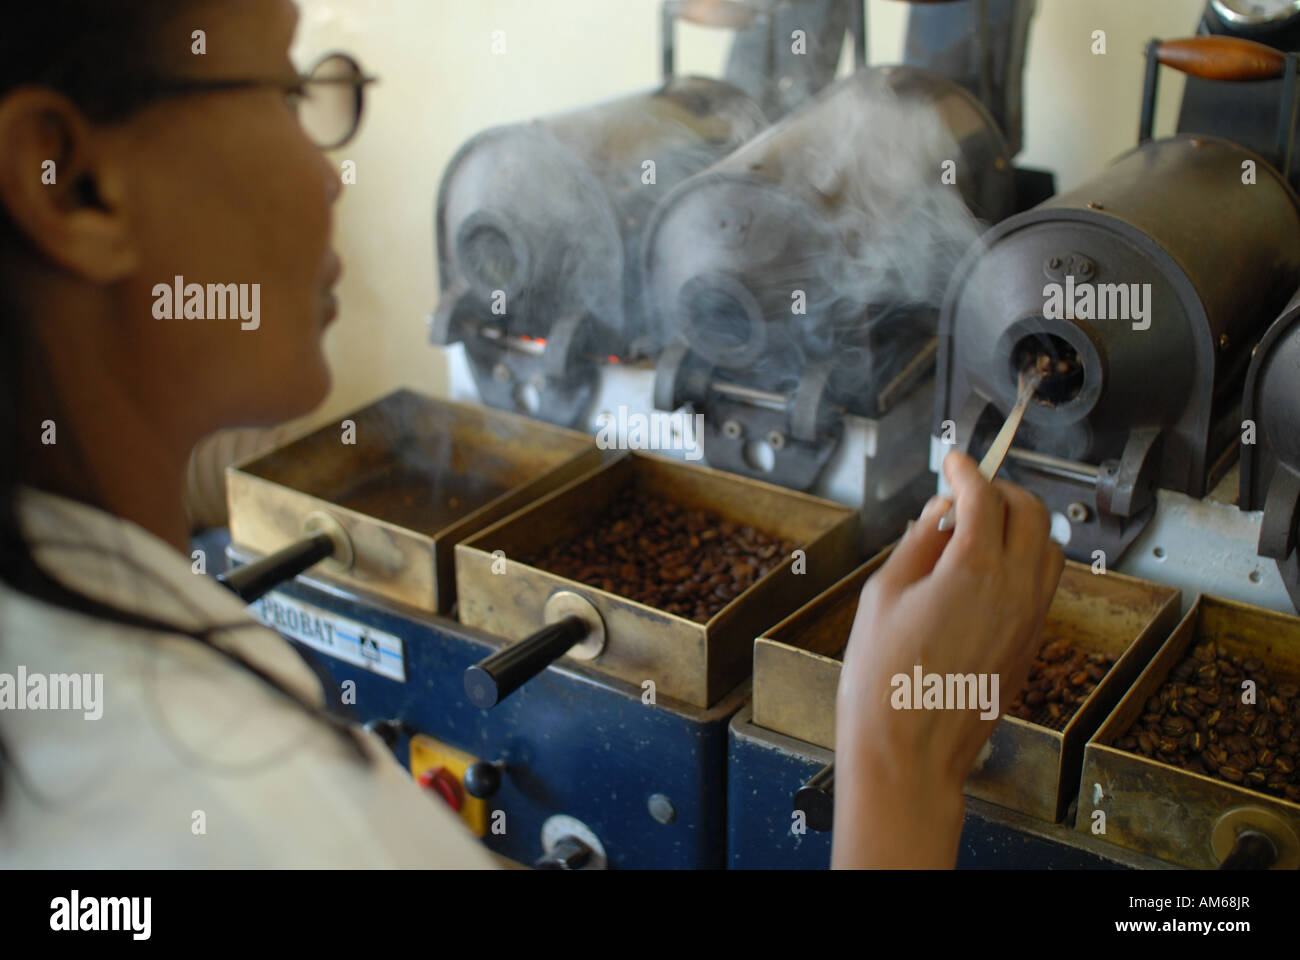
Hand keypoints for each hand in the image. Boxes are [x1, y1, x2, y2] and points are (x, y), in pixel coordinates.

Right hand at [830, 451, 1063, 867]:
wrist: (908, 754)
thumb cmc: (882, 680)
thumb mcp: (882, 595)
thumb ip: (919, 543)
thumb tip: (942, 513)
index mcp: (975, 570)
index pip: (984, 496)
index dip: (966, 470)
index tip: (953, 461)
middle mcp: (1016, 590)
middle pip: (1032, 512)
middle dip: (1002, 491)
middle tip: (967, 492)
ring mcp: (1031, 620)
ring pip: (1049, 547)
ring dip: (1021, 525)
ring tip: (979, 531)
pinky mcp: (1032, 646)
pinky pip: (1043, 585)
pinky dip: (1025, 561)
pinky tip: (985, 574)